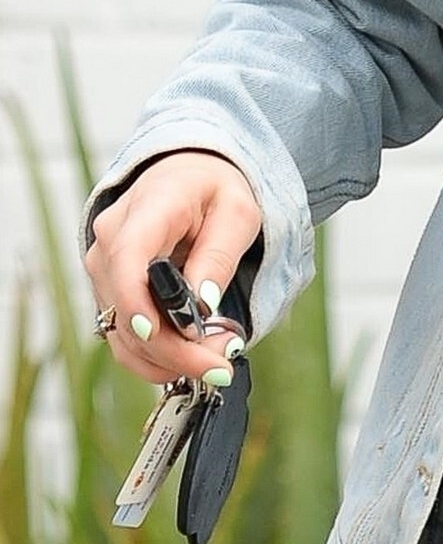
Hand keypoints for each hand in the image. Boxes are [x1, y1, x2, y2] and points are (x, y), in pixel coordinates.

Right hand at [85, 151, 260, 388]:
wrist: (187, 176)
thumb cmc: (214, 190)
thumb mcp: (237, 212)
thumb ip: (218, 255)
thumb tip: (201, 303)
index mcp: (147, 207)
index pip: (127, 258)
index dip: (137, 302)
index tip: (162, 335)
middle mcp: (110, 239)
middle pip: (126, 307)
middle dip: (173, 347)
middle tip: (222, 367)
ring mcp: (104, 268)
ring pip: (121, 331)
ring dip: (166, 359)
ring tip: (217, 363)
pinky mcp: (109, 292)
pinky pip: (122, 336)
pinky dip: (154, 357)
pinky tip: (189, 362)